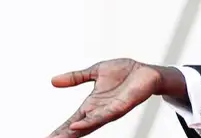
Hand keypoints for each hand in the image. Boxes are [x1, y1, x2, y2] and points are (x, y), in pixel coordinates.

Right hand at [46, 58, 161, 137]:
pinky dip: (89, 121)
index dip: (59, 131)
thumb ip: (76, 78)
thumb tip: (53, 81)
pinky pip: (104, 116)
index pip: (72, 122)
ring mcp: (110, 111)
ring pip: (89, 125)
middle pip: (78, 129)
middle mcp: (99, 112)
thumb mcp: (95, 72)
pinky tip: (78, 125)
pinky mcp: (122, 106)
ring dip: (73, 132)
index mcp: (92, 105)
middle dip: (63, 136)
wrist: (147, 71)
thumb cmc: (124, 73)